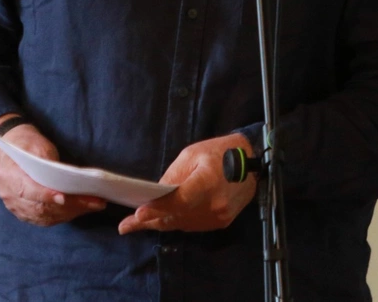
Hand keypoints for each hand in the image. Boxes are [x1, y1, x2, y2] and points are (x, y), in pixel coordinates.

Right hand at [0, 116, 106, 226]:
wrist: (11, 150)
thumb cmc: (26, 145)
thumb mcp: (36, 145)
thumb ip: (47, 161)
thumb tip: (67, 177)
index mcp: (10, 176)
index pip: (29, 191)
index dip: (47, 195)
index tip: (66, 197)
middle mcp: (10, 196)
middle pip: (42, 207)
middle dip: (71, 205)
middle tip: (95, 202)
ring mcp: (16, 207)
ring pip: (46, 216)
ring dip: (71, 212)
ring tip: (94, 205)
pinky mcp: (24, 213)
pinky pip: (45, 220)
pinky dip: (64, 216)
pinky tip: (80, 209)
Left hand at [117, 133, 256, 234]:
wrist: (252, 161)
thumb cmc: (220, 151)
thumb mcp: (192, 154)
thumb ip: (174, 175)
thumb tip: (157, 194)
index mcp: (207, 182)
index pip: (180, 201)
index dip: (158, 209)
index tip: (138, 214)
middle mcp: (215, 204)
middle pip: (177, 216)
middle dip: (151, 220)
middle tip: (126, 226)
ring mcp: (220, 216)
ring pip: (183, 224)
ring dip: (161, 223)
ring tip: (138, 224)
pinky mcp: (222, 222)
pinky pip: (193, 225)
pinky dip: (177, 222)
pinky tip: (162, 220)